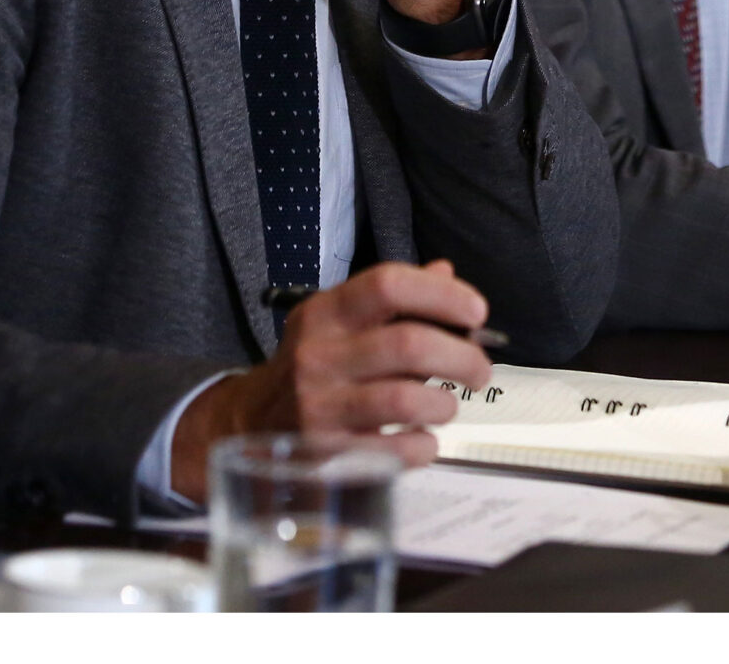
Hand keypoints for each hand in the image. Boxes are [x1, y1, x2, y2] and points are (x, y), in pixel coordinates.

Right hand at [169, 261, 492, 502]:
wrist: (249, 425)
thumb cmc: (313, 366)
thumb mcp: (339, 322)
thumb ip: (392, 300)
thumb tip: (445, 273)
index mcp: (325, 313)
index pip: (388, 284)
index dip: (443, 294)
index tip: (476, 312)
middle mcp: (318, 356)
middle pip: (408, 345)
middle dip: (462, 356)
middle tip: (479, 370)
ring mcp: (319, 407)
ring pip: (405, 399)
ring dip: (443, 403)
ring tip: (446, 405)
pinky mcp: (326, 454)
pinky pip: (395, 451)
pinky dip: (424, 445)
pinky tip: (423, 438)